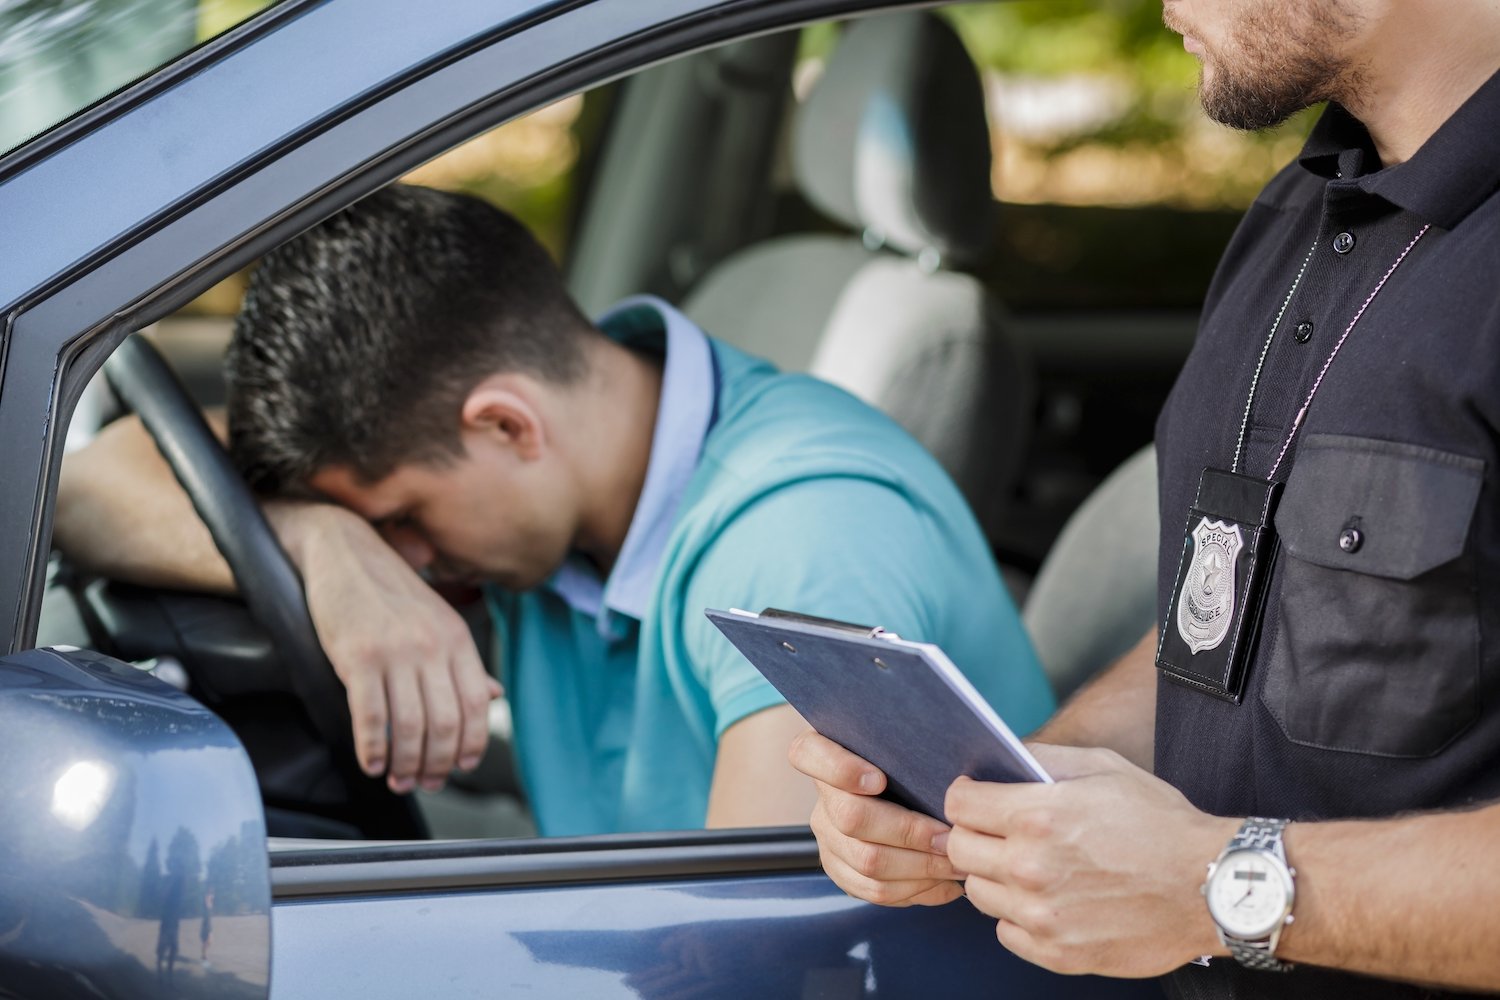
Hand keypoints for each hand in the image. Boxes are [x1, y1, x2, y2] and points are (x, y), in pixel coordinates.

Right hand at [271, 502, 500, 793]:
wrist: (344, 552)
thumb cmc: (390, 591)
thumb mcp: (437, 620)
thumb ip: (464, 662)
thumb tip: (494, 696)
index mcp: (456, 638)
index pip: (477, 704)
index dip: (472, 744)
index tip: (461, 767)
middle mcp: (431, 646)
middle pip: (445, 723)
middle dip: (436, 764)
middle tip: (424, 782)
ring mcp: (395, 651)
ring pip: (409, 727)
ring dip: (405, 764)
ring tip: (398, 778)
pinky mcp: (357, 657)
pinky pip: (370, 716)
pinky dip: (373, 749)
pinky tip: (372, 763)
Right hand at [788, 729, 963, 906]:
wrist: (902, 793)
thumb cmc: (908, 763)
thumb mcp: (903, 747)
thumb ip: (910, 748)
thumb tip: (954, 774)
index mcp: (824, 753)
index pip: (807, 754)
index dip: (840, 769)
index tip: (879, 779)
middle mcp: (821, 798)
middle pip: (851, 818)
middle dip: (908, 832)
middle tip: (948, 837)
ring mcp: (827, 838)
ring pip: (866, 862)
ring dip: (919, 867)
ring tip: (955, 863)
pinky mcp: (841, 870)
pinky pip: (874, 890)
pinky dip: (916, 890)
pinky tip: (945, 884)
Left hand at [944, 744, 1235, 977]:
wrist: (1210, 885)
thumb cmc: (1161, 823)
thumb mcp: (1104, 768)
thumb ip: (1044, 759)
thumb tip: (1002, 757)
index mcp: (1038, 816)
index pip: (958, 805)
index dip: (965, 797)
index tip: (975, 799)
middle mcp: (1031, 867)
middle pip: (958, 849)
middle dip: (973, 835)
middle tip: (998, 833)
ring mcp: (1042, 914)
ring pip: (978, 892)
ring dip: (995, 877)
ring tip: (1029, 867)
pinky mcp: (1057, 952)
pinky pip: (1006, 932)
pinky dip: (1018, 917)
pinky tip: (1047, 899)